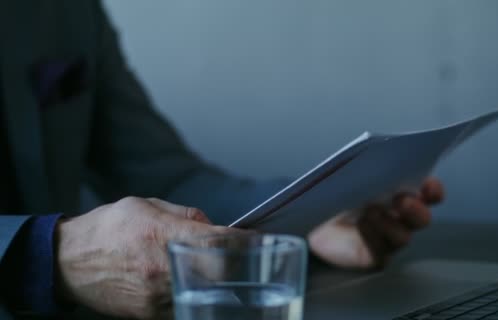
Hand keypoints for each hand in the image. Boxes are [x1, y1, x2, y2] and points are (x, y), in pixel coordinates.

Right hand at [55, 197, 235, 319]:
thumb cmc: (109, 228)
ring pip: (204, 291)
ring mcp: (156, 295)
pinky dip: (195, 294)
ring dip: (217, 280)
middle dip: (236, 263)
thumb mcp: (147, 206)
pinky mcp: (149, 313)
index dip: (243, 240)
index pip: (216, 240)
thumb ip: (185, 215)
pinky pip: (184, 304)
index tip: (257, 238)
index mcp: (161, 234)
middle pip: (219, 271)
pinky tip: (193, 283)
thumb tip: (214, 226)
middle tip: (244, 257)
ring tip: (214, 269)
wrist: (69, 262)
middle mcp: (161, 267)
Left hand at [308, 178, 443, 268]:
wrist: (311, 216)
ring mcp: (388, 238)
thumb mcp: (350, 171)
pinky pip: (381, 251)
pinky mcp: (374, 256)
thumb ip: (370, 165)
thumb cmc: (335, 191)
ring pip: (403, 236)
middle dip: (416, 208)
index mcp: (402, 192)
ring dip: (390, 223)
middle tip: (401, 200)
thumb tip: (382, 155)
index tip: (428, 186)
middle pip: (422, 218)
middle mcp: (400, 217)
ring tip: (371, 211)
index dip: (433, 190)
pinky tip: (362, 225)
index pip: (429, 193)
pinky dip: (373, 236)